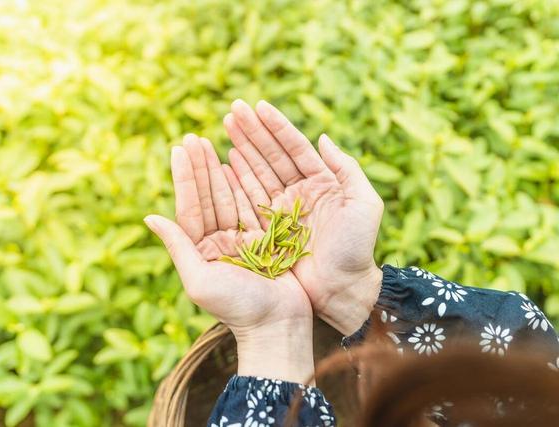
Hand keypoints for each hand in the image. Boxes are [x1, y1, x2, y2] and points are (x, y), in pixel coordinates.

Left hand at [144, 134, 314, 382]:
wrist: (278, 326)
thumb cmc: (237, 308)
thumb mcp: (200, 280)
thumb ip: (178, 247)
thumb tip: (149, 217)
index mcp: (200, 250)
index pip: (189, 206)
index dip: (184, 177)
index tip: (179, 148)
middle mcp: (218, 242)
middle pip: (207, 196)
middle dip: (200, 166)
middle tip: (194, 136)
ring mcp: (242, 239)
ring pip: (229, 196)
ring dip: (219, 169)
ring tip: (212, 141)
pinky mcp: (265, 238)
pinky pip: (252, 204)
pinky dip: (245, 183)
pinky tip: (236, 163)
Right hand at [223, 99, 383, 335]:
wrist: (343, 290)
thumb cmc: (357, 248)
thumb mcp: (363, 204)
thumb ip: (347, 168)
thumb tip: (323, 137)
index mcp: (322, 181)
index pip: (295, 147)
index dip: (276, 126)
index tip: (257, 106)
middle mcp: (300, 191)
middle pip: (272, 155)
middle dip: (253, 132)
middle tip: (233, 110)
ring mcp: (282, 209)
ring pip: (258, 172)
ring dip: (242, 149)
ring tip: (225, 128)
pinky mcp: (269, 228)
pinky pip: (250, 199)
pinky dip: (237, 180)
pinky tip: (224, 162)